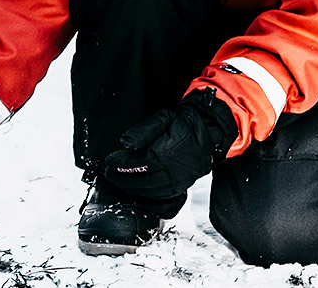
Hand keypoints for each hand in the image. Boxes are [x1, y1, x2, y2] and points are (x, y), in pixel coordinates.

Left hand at [101, 88, 236, 200]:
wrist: (209, 133)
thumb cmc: (184, 124)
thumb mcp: (162, 118)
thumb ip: (142, 131)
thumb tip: (125, 143)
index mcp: (166, 153)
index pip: (138, 163)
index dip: (121, 164)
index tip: (109, 161)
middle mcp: (173, 171)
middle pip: (141, 180)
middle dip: (121, 178)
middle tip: (109, 173)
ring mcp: (178, 182)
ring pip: (149, 192)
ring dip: (131, 188)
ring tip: (118, 180)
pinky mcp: (181, 189)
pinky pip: (161, 198)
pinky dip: (145, 195)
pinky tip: (136, 189)